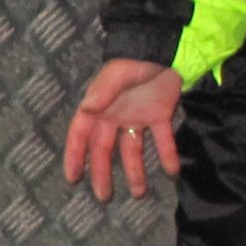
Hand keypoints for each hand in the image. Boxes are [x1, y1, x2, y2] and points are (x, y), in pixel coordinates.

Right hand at [64, 59, 181, 200]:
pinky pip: (163, 140)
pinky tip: (172, 172)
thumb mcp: (116, 74)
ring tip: (139, 194)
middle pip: (105, 150)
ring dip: (135, 172)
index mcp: (99, 107)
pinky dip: (168, 155)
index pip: (80, 135)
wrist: (165, 49)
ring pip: (133, 150)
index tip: (72, 178)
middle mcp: (115, 116)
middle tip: (104, 197)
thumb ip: (101, 93)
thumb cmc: (133, 60)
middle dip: (103, 174)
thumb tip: (85, 110)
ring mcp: (138, 117)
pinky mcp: (160, 116)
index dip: (74, 156)